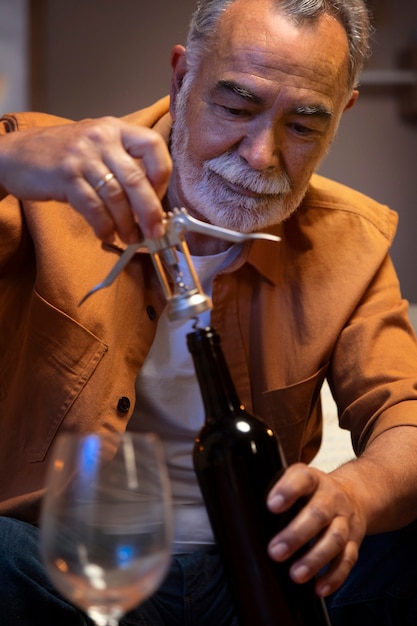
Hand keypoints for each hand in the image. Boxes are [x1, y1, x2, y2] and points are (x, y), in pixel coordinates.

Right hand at [0, 117, 171, 241]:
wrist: (17, 154)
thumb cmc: (63, 154)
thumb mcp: (97, 145)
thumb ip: (123, 164)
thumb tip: (152, 203)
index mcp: (115, 129)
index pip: (153, 144)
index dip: (162, 174)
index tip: (160, 196)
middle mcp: (101, 138)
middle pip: (136, 179)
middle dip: (150, 211)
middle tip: (155, 232)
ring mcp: (82, 156)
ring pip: (115, 196)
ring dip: (126, 223)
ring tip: (130, 237)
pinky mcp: (65, 176)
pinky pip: (93, 207)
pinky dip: (104, 226)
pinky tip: (106, 234)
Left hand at [266, 463, 365, 596]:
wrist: (356, 494)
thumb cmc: (314, 491)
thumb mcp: (298, 481)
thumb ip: (277, 491)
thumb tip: (241, 512)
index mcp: (313, 479)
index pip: (302, 478)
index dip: (288, 490)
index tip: (271, 505)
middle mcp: (332, 498)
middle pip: (318, 514)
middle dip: (296, 535)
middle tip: (274, 552)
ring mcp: (344, 520)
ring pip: (335, 539)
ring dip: (315, 559)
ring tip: (295, 575)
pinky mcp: (355, 541)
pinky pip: (348, 560)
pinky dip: (335, 576)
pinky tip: (319, 588)